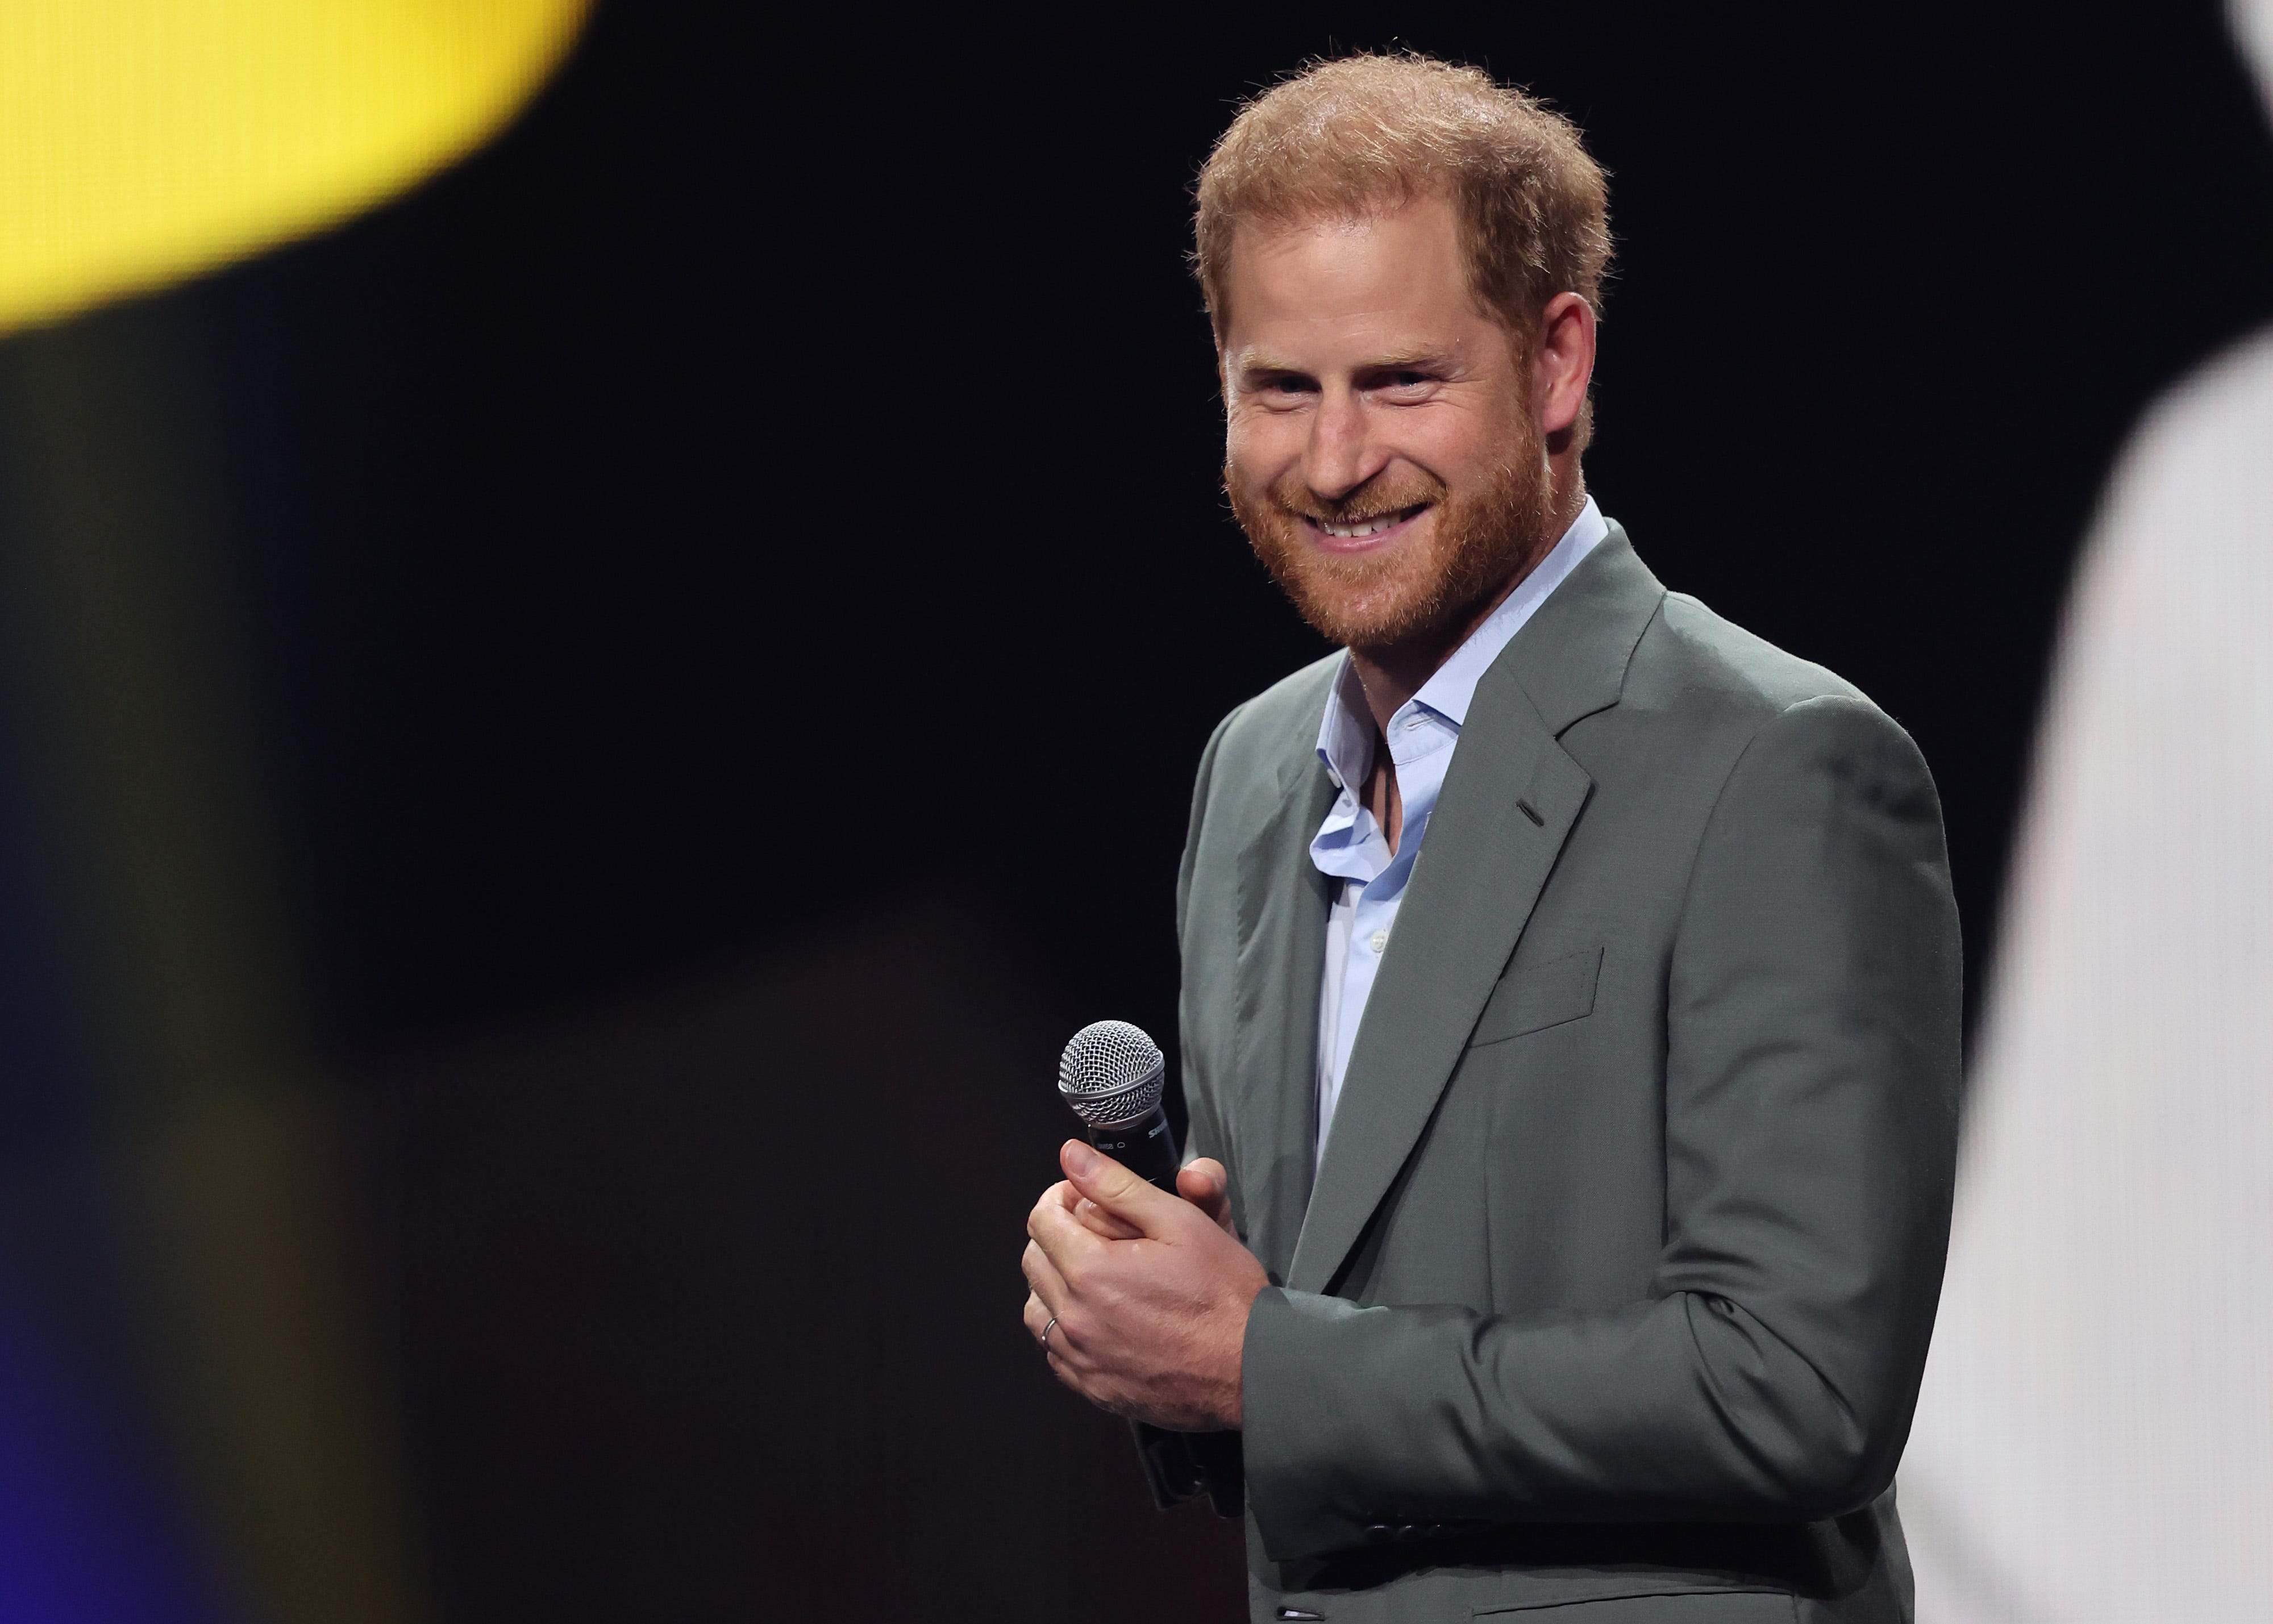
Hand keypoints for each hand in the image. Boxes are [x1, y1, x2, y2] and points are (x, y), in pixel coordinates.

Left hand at [1021, 1142, 1266, 1429]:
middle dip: (1059, 1237)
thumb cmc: (1224, 1296)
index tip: (1087, 1198)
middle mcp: (1074, 1318)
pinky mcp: (1091, 1387)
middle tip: (1099, 1233)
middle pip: (1034, 1261)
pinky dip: (1067, 1328)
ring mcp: (1080, 1358)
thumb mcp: (1180, 1222)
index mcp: (1090, 1271)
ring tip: (1099, 1276)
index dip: (1062, 1198)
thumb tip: (1071, 1156)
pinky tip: (1105, 1318)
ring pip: (1036, 1308)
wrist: (1251, 1370)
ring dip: (1056, 1284)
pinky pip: (1055, 1350)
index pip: (1042, 1219)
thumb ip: (1117, 1185)